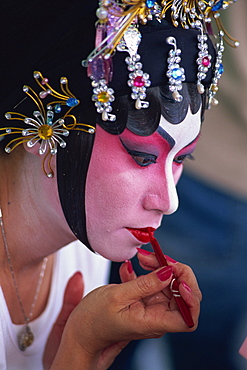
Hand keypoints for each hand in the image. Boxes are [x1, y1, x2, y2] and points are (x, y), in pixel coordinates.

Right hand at [51, 261, 200, 368]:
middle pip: (182, 295)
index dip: (191, 297)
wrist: (82, 330)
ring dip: (158, 267)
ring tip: (142, 258)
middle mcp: (157, 316)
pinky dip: (146, 271)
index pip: (188, 317)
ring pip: (168, 284)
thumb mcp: (117, 297)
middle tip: (157, 258)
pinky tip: (133, 267)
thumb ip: (145, 284)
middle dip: (174, 271)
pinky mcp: (144, 299)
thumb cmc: (95, 321)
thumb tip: (169, 272)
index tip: (179, 279)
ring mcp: (152, 307)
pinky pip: (153, 282)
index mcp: (153, 322)